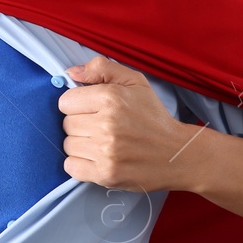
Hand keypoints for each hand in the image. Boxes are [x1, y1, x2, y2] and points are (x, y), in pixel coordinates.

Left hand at [59, 55, 215, 192]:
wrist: (177, 154)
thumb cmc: (154, 117)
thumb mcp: (135, 82)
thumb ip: (102, 69)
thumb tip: (71, 73)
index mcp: (111, 98)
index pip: (65, 102)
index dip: (78, 104)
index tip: (92, 109)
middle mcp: (106, 125)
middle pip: (66, 124)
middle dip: (81, 124)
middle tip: (102, 127)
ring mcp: (106, 152)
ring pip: (68, 145)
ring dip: (81, 145)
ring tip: (103, 143)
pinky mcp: (105, 174)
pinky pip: (71, 167)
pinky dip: (80, 164)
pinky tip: (97, 158)